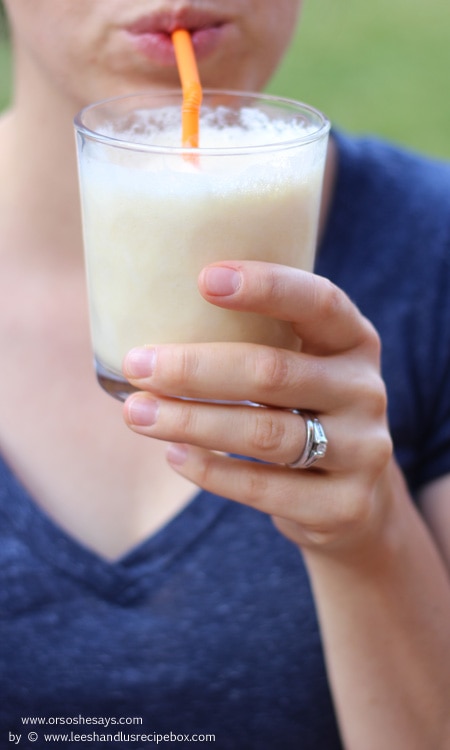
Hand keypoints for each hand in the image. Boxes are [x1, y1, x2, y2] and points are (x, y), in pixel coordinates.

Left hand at [122, 261, 392, 552]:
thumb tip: (153, 317)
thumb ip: (257, 342)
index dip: (267, 287)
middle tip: (138, 365)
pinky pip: (264, 488)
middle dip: (195, 369)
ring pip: (264, 433)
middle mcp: (366, 391)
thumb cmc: (303, 414)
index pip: (318, 303)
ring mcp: (362, 450)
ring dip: (191, 422)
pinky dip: (212, 472)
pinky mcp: (344, 505)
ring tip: (137, 414)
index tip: (204, 279)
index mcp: (354, 341)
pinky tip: (174, 455)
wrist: (355, 499)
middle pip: (274, 373)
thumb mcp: (301, 368)